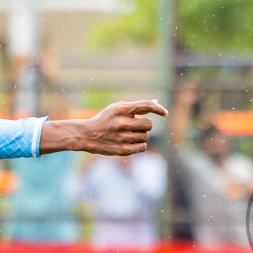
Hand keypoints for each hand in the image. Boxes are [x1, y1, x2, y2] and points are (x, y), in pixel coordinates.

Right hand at [45, 100, 167, 155]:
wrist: (86, 135)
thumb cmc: (105, 119)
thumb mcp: (118, 108)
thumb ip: (137, 107)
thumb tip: (157, 103)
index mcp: (121, 109)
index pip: (146, 106)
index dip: (158, 109)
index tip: (165, 113)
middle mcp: (122, 123)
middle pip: (148, 125)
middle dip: (144, 126)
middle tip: (135, 126)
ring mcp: (122, 137)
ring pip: (146, 136)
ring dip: (142, 136)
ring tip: (130, 134)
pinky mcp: (122, 150)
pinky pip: (142, 147)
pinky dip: (140, 145)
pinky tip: (131, 142)